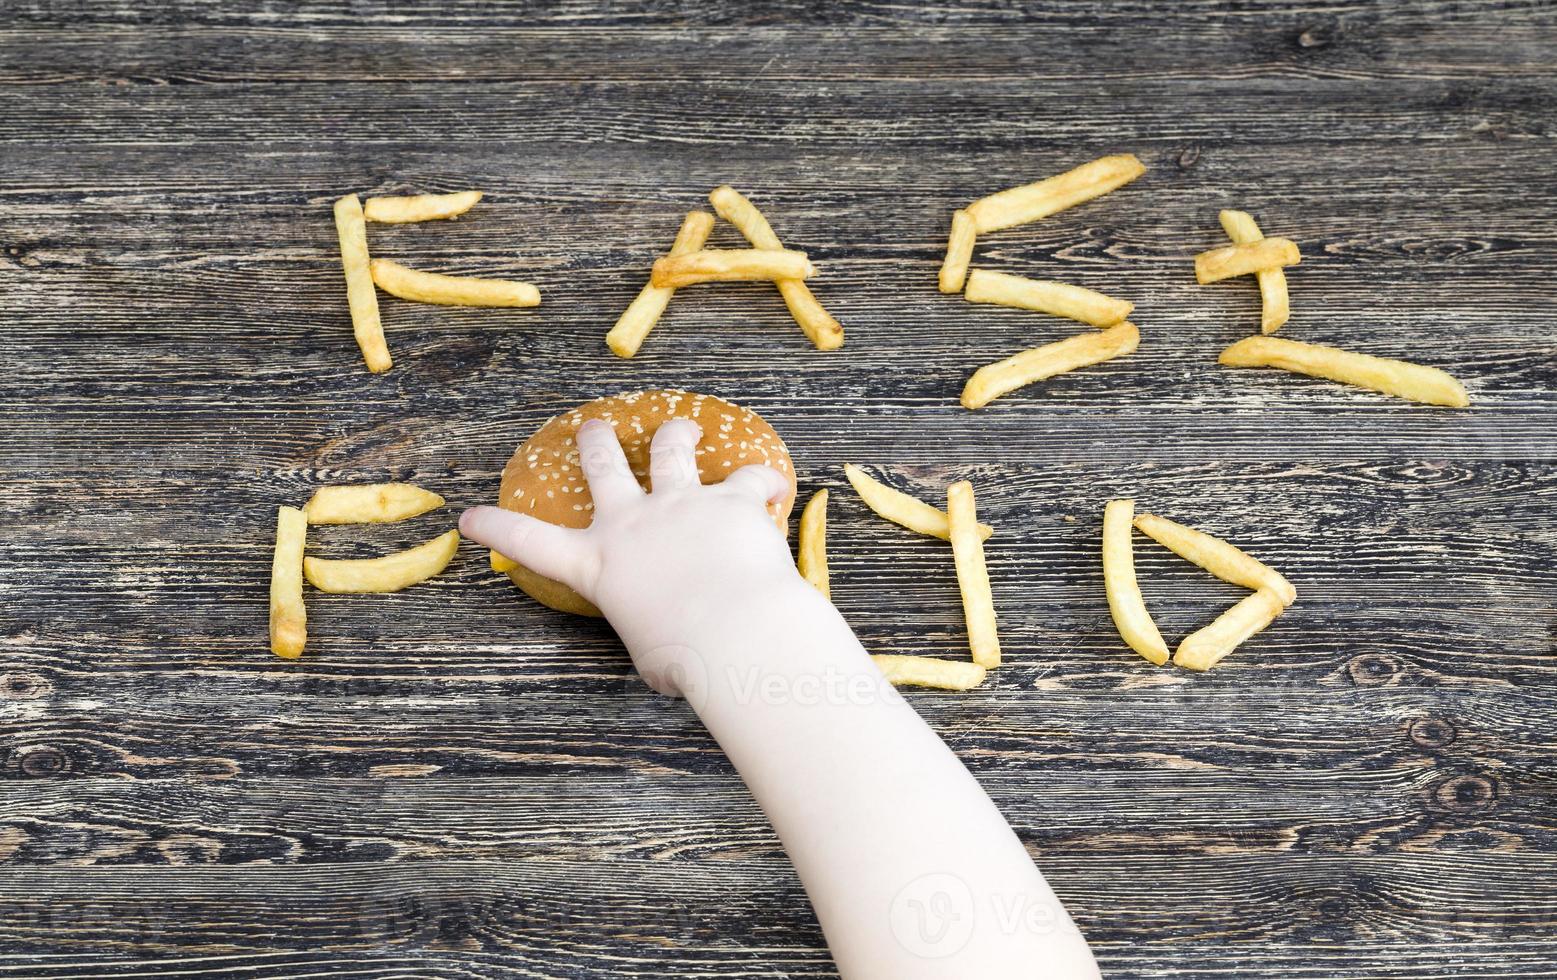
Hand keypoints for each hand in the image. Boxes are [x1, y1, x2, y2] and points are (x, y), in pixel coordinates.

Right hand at [461, 418, 799, 688]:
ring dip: (675, 434)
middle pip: (603, 464)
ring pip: (670, 448)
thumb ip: (649, 634)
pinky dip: (762, 480)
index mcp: (598, 566)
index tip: (470, 515)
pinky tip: (773, 485)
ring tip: (682, 427)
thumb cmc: (686, 659)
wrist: (735, 631)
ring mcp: (680, 503)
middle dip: (595, 442)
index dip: (497, 527)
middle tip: (593, 428)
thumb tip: (666, 643)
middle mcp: (632, 523)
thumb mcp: (648, 655)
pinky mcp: (730, 499)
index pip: (530, 543)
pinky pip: (749, 477)